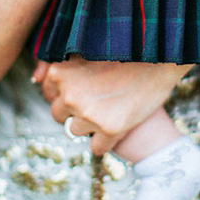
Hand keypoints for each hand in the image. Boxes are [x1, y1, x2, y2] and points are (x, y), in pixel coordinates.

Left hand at [34, 57, 191, 154]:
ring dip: (91, 126)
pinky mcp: (111, 130)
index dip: (69, 92)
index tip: (89, 85)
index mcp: (60, 73)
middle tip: (103, 97)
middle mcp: (70, 95)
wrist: (164, 60)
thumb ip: (56, 64)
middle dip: (77, 110)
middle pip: (60, 115)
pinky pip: (97, 147)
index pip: (49, 94)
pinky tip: (121, 124)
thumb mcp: (87, 51)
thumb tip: (35, 81)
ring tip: (113, 108)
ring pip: (76, 132)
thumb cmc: (127, 53)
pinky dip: (107, 141)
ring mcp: (89, 114)